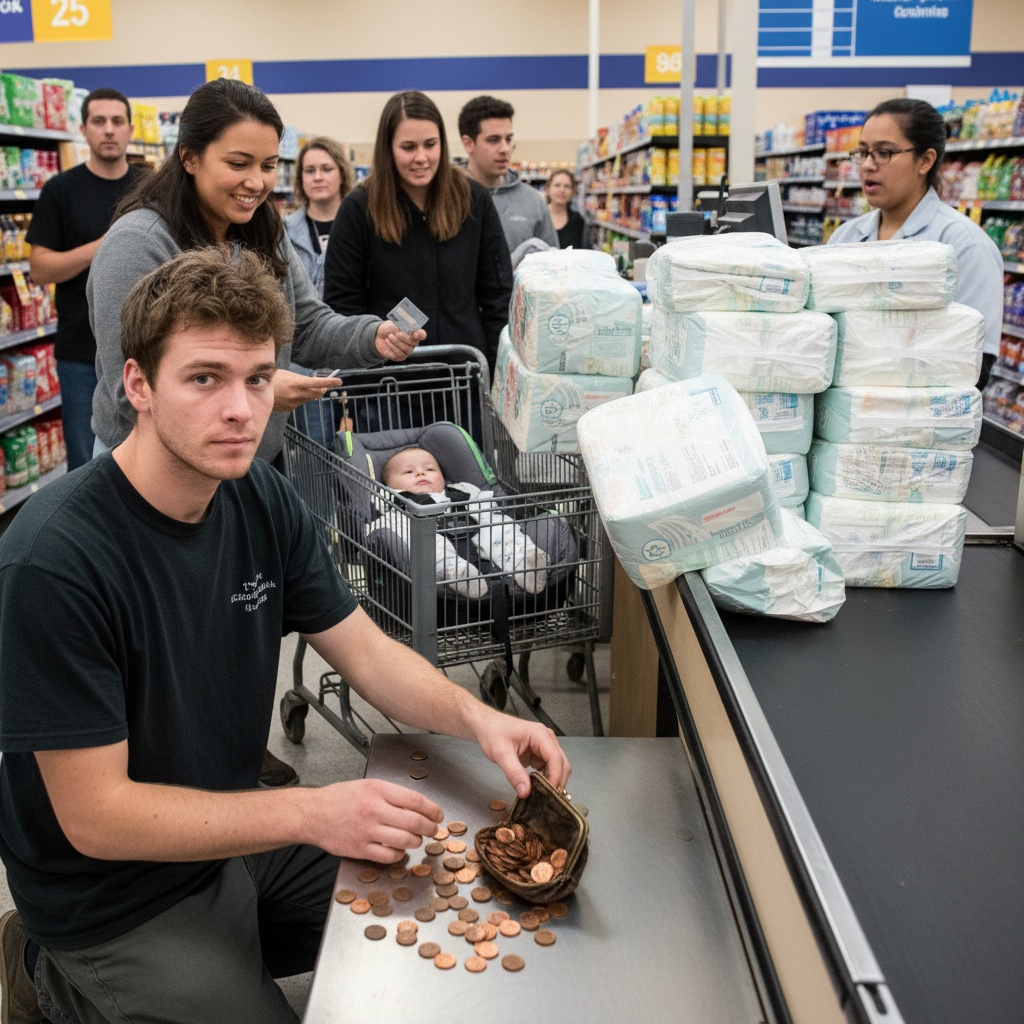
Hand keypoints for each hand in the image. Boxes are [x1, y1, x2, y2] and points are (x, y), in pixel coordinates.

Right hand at [272, 368, 341, 411]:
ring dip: (310, 393)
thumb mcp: (288, 375)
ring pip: (308, 399)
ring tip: (299, 387)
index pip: (317, 382)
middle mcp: (297, 394)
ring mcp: (293, 403)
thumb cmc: (272, 378)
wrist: (255, 390)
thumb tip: (314, 385)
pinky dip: (299, 399)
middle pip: (317, 393)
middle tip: (325, 385)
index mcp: (296, 382)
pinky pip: (299, 403)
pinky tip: (289, 394)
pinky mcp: (289, 408)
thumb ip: (302, 380)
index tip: (339, 381)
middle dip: (322, 389)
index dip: (330, 382)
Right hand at [308, 778, 443, 862]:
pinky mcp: (360, 849)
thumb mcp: (367, 785)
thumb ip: (391, 794)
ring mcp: (367, 831)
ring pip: (405, 840)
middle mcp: (374, 809)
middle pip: (414, 821)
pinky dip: (399, 854)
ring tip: (417, 839)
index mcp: (377, 789)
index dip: (432, 809)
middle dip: (429, 828)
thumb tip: (419, 806)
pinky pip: (389, 856)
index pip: (415, 800)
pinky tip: (399, 849)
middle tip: (433, 830)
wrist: (312, 813)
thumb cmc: (340, 798)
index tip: (438, 815)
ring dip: (416, 841)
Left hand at [375, 322, 425, 361]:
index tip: (415, 334)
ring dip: (396, 342)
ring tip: (389, 336)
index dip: (420, 335)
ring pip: (406, 349)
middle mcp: (413, 343)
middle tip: (396, 333)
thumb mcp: (395, 323)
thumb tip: (405, 328)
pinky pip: (399, 353)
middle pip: (413, 343)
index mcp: (414, 333)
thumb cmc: (389, 328)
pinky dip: (392, 346)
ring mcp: (407, 351)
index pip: (422, 335)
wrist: (378, 335)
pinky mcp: (401, 357)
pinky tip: (388, 341)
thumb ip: (402, 325)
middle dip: (404, 338)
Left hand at [471, 711, 570, 799]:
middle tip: (547, 800)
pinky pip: (549, 768)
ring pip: (558, 767)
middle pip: (562, 764)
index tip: (549, 795)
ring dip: (552, 781)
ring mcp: (544, 746)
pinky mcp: (540, 754)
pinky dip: (546, 779)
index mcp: (540, 735)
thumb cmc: (493, 733)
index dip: (555, 778)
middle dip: (557, 781)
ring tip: (543, 796)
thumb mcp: (501, 754)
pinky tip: (538, 788)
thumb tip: (525, 792)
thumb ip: (514, 773)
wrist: (486, 726)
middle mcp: (547, 739)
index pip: (556, 758)